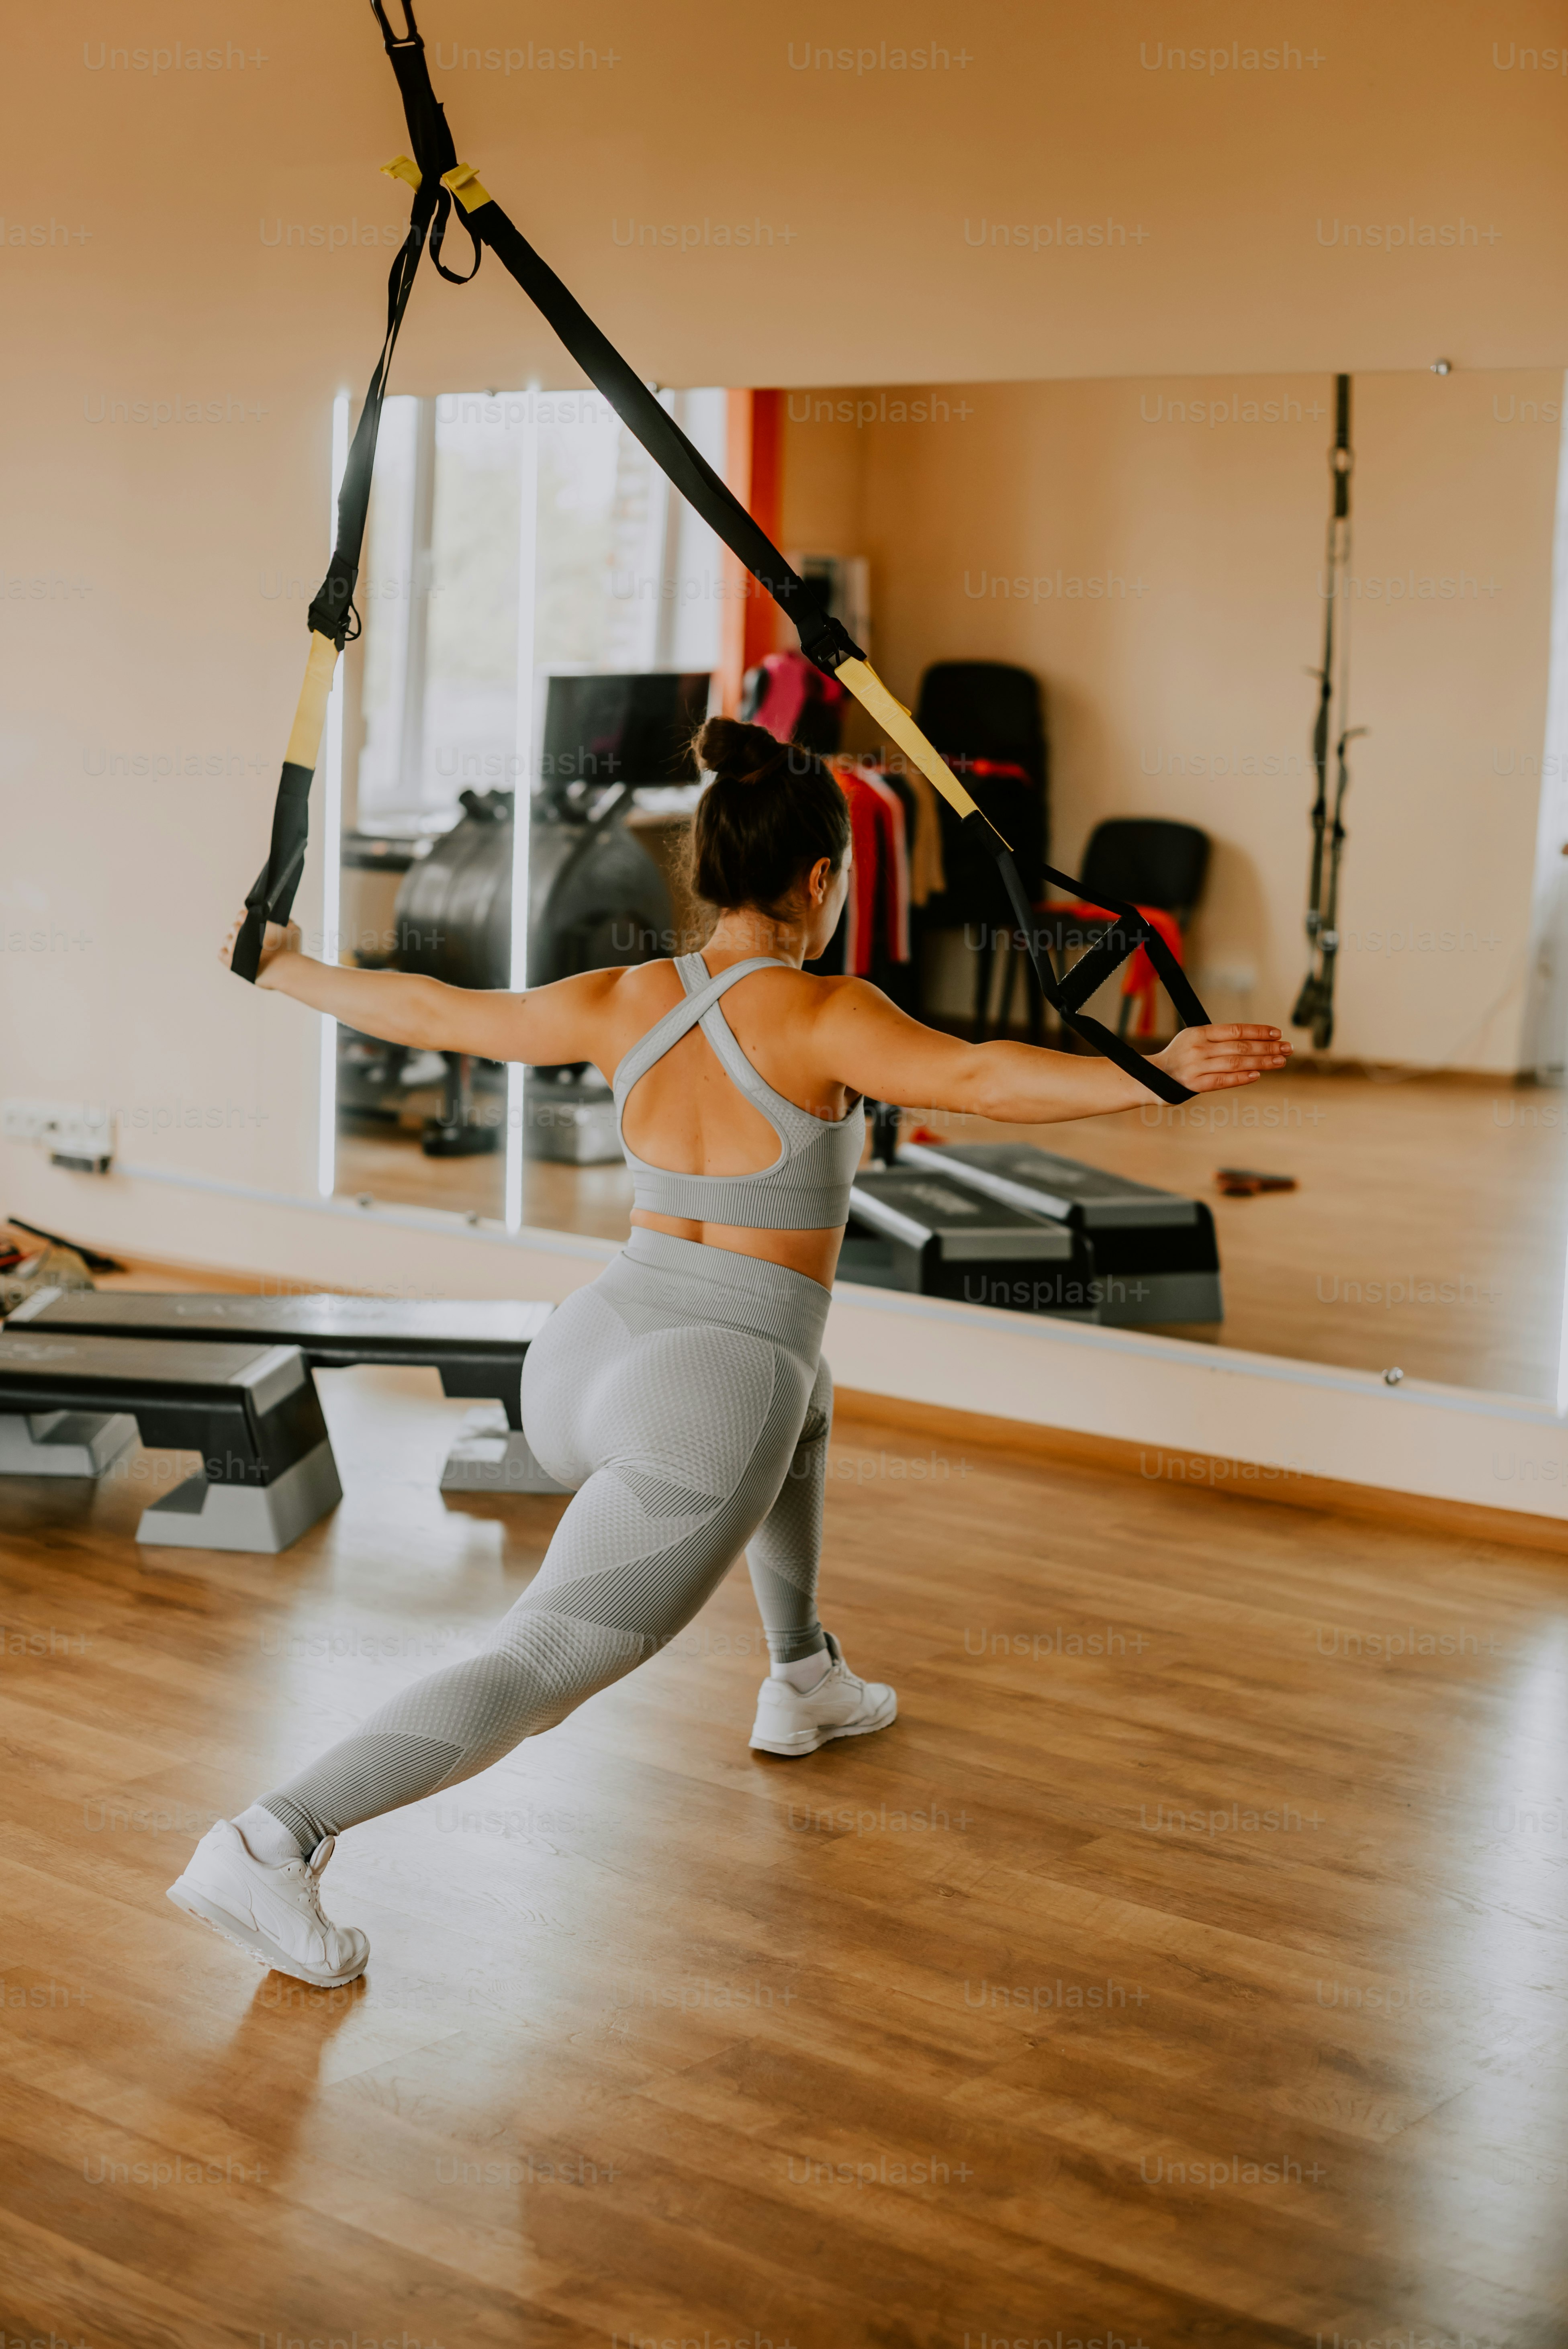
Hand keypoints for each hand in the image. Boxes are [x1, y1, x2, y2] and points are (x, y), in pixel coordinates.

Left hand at [220, 908, 300, 986]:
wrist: (285, 971)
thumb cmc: (290, 950)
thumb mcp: (293, 930)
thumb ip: (286, 922)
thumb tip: (283, 920)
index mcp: (252, 921)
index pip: (241, 914)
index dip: (247, 919)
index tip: (253, 924)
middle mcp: (240, 932)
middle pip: (233, 927)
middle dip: (241, 930)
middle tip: (252, 938)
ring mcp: (234, 948)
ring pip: (227, 940)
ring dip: (234, 942)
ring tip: (246, 949)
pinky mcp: (232, 963)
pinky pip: (221, 954)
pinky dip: (226, 953)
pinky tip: (235, 955)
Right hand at [1152, 1023, 1290, 1092]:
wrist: (1150, 1077)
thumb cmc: (1179, 1057)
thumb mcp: (1194, 1039)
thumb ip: (1218, 1039)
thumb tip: (1252, 1040)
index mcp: (1200, 1032)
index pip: (1236, 1030)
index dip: (1259, 1031)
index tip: (1278, 1034)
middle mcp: (1199, 1048)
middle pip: (1240, 1046)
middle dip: (1267, 1047)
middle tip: (1288, 1048)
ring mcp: (1196, 1067)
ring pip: (1235, 1063)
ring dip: (1261, 1062)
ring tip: (1280, 1061)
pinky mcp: (1194, 1085)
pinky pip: (1222, 1081)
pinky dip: (1241, 1078)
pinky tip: (1257, 1076)